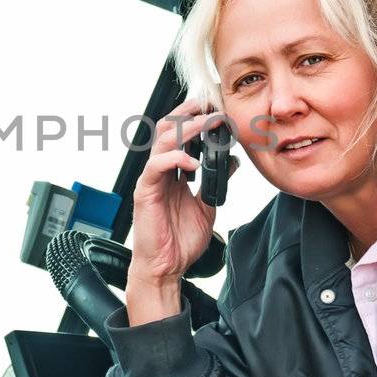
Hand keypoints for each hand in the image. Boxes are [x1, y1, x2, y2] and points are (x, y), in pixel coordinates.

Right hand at [128, 99, 237, 287]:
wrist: (166, 268)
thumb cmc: (178, 240)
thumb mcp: (206, 205)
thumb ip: (215, 182)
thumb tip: (231, 162)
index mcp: (173, 172)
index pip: (180, 133)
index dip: (195, 117)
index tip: (216, 109)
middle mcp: (160, 171)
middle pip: (168, 128)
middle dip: (189, 113)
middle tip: (212, 107)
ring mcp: (151, 180)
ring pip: (162, 141)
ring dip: (186, 129)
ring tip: (207, 124)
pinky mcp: (145, 192)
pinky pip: (156, 167)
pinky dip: (175, 159)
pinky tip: (193, 163)